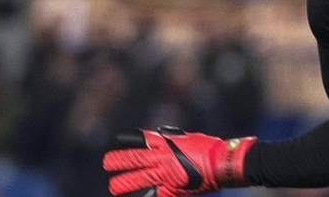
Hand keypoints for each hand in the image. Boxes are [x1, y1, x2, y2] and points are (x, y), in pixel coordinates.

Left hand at [103, 126, 255, 196]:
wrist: (220, 163)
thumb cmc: (208, 148)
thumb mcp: (188, 138)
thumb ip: (173, 140)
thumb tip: (163, 139)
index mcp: (166, 143)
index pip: (141, 140)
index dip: (128, 139)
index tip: (118, 139)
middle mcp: (162, 158)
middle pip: (134, 159)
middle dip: (118, 161)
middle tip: (107, 163)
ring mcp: (165, 174)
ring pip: (138, 178)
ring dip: (124, 182)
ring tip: (114, 186)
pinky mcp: (171, 188)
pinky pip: (154, 194)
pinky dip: (147, 196)